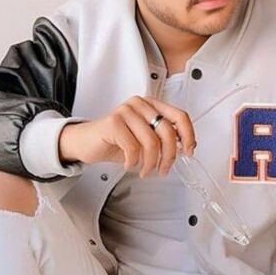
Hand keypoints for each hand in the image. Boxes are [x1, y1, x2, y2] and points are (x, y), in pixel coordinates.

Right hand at [59, 95, 195, 177]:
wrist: (86, 143)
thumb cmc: (115, 142)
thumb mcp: (144, 140)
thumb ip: (163, 138)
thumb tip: (184, 147)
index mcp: (151, 105)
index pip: (180, 116)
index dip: (188, 135)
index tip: (189, 151)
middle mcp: (140, 104)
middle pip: (167, 132)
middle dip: (169, 156)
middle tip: (163, 169)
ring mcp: (126, 111)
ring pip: (151, 143)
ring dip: (150, 163)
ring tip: (144, 170)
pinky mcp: (113, 122)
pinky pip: (133, 148)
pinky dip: (133, 162)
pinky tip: (128, 164)